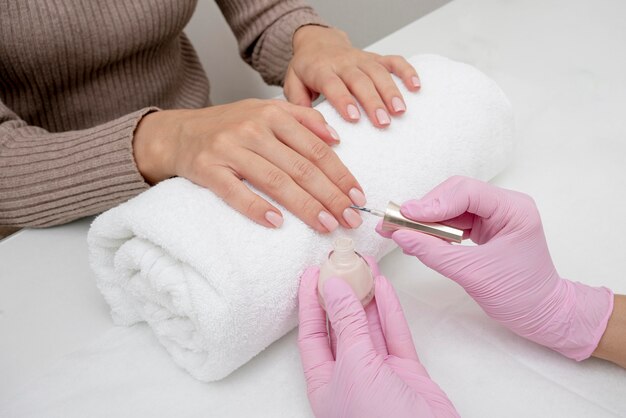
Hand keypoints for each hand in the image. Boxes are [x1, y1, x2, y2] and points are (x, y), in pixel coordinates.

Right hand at [133, 99, 366, 232]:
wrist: (178, 133)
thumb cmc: (229, 126)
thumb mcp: (265, 112)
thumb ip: (302, 120)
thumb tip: (337, 139)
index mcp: (272, 115)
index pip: (315, 148)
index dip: (340, 174)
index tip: (358, 196)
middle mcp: (253, 129)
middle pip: (300, 167)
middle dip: (331, 195)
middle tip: (350, 218)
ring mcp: (229, 149)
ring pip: (275, 181)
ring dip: (305, 206)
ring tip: (326, 224)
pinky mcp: (207, 169)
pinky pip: (235, 192)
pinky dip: (256, 208)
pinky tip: (276, 223)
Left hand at [286, 26, 419, 127]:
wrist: (317, 42)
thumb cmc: (307, 69)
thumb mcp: (293, 84)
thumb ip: (298, 104)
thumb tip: (308, 126)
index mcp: (321, 69)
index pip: (333, 84)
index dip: (343, 100)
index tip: (353, 117)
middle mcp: (343, 63)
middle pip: (360, 81)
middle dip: (373, 101)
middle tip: (383, 122)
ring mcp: (361, 59)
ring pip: (378, 72)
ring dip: (391, 91)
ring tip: (400, 111)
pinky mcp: (375, 57)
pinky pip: (393, 61)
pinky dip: (406, 71)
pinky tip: (416, 86)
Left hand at [297, 266, 457, 417]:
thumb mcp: (354, 366)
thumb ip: (347, 325)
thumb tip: (335, 288)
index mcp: (325, 382)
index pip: (312, 334)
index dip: (310, 303)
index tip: (312, 274)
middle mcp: (350, 376)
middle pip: (342, 326)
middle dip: (342, 294)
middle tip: (340, 264)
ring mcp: (380, 373)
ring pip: (370, 326)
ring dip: (367, 296)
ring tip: (364, 266)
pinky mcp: (407, 372)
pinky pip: (395, 335)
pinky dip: (390, 311)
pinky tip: (383, 287)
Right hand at [378, 176, 613, 360]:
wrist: (540, 315)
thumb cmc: (519, 296)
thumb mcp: (472, 274)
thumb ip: (434, 252)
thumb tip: (400, 235)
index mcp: (513, 209)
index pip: (467, 192)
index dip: (434, 202)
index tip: (406, 216)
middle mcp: (504, 206)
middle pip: (455, 194)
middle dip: (425, 210)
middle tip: (397, 223)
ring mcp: (494, 216)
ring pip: (450, 207)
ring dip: (425, 220)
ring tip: (399, 231)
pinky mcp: (484, 228)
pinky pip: (453, 221)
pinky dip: (433, 230)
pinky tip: (415, 239)